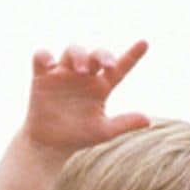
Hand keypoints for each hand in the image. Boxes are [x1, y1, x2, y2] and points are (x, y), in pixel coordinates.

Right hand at [23, 40, 150, 153]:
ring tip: (79, 71)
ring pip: (73, 50)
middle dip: (103, 55)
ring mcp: (63, 74)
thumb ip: (124, 124)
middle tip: (107, 66)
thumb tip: (148, 121)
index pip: (120, 68)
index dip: (133, 55)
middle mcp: (84, 77)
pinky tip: (50, 65)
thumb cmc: (78, 137)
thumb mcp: (103, 131)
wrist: (49, 146)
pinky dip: (44, 56)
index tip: (144, 43)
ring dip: (79, 56)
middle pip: (96, 55)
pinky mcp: (42, 77)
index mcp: (101, 87)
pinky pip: (41, 57)